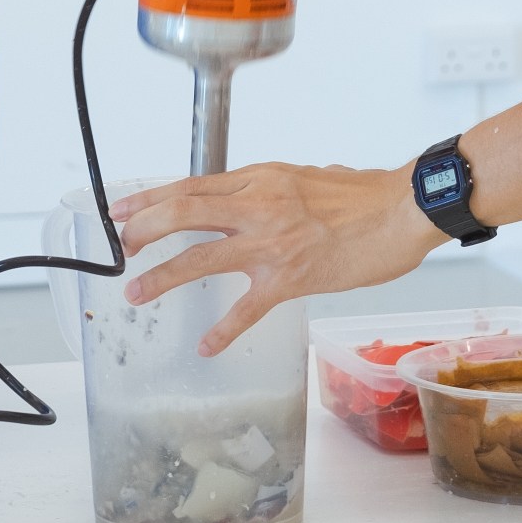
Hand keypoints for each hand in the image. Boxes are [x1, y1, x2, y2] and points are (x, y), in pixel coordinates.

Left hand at [110, 161, 443, 353]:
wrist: (400, 210)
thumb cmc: (360, 194)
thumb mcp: (302, 177)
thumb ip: (270, 189)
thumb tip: (248, 200)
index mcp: (261, 177)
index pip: (193, 184)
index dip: (152, 197)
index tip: (122, 210)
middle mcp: (260, 204)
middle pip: (184, 212)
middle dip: (145, 230)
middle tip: (121, 248)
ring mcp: (272, 242)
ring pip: (202, 257)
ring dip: (162, 276)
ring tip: (137, 293)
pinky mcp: (291, 278)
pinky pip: (246, 308)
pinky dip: (222, 330)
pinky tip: (206, 346)